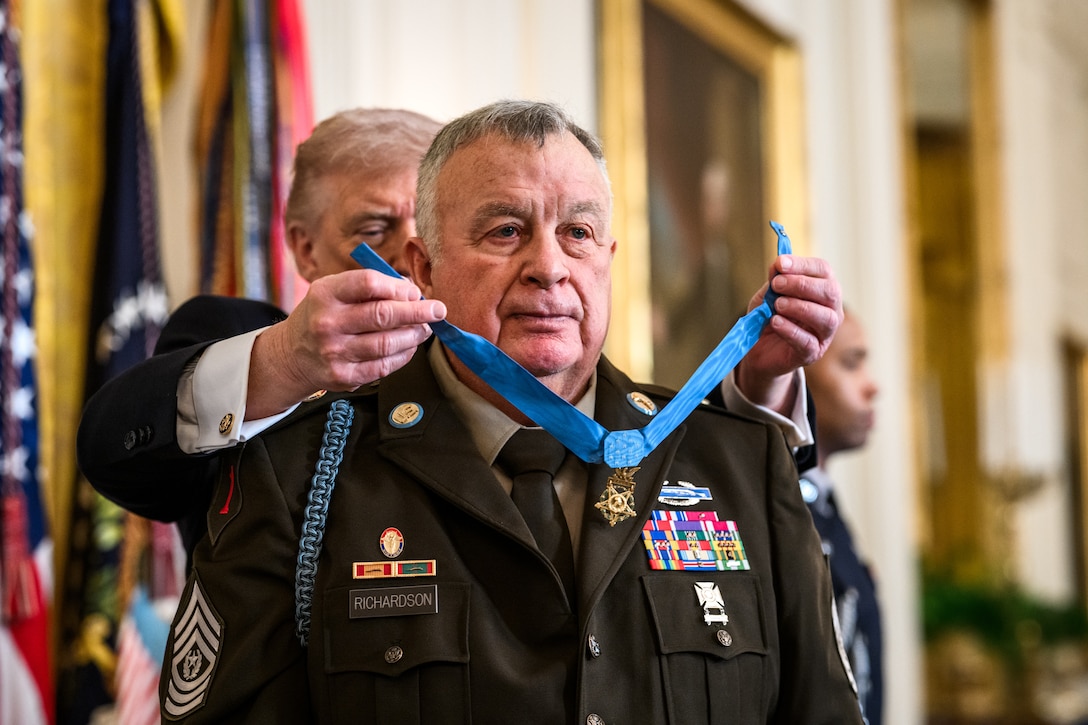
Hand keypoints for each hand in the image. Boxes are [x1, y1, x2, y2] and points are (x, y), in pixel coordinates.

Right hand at [246, 269, 445, 417]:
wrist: (292, 355)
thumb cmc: (323, 315)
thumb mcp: (334, 291)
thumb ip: (370, 288)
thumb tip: (413, 293)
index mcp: (325, 294)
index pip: (368, 284)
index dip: (398, 287)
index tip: (415, 292)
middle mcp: (327, 323)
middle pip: (382, 315)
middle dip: (418, 312)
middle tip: (438, 310)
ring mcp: (334, 352)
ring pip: (387, 343)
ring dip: (414, 335)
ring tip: (425, 329)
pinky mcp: (343, 376)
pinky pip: (383, 366)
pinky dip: (404, 355)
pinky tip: (410, 346)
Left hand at [734, 255, 842, 412]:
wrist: (758, 349)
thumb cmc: (769, 317)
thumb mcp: (768, 294)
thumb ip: (775, 279)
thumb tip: (779, 264)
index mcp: (822, 289)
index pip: (824, 270)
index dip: (803, 264)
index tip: (780, 263)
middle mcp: (830, 310)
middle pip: (830, 292)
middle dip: (802, 285)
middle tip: (777, 284)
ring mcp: (824, 333)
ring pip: (826, 318)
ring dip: (800, 307)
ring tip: (777, 305)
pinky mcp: (813, 353)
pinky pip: (808, 342)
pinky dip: (791, 330)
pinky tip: (775, 322)